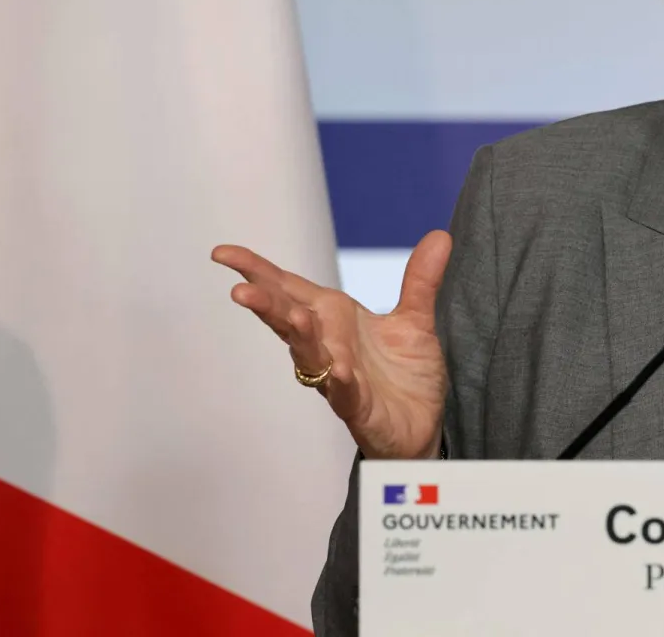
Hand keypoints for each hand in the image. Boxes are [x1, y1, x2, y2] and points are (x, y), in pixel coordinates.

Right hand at [212, 230, 451, 459]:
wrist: (422, 427)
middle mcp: (328, 347)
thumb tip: (440, 235)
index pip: (289, 290)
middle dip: (267, 305)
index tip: (223, 253)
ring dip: (301, 338)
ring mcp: (339, 379)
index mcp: (335, 319)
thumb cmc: (404, 375)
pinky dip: (341, 382)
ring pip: (311, 357)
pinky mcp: (359, 409)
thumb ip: (420, 281)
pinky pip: (345, 395)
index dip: (257, 272)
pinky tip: (340, 370)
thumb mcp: (415, 321)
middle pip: (289, 320)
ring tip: (294, 317)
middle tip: (241, 288)